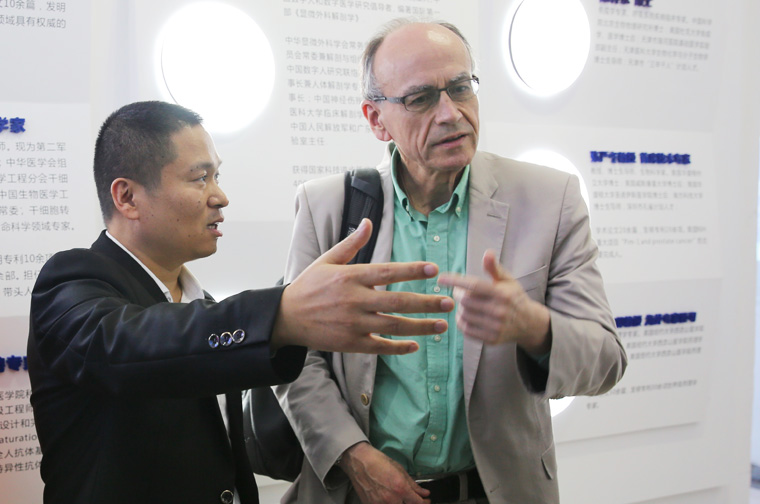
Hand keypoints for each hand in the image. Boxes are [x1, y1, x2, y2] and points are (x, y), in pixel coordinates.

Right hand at [272, 219, 453, 354]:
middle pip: (397, 301)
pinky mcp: (350, 343)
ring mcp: (353, 324)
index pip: (387, 272)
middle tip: (449, 303)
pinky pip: (380, 347)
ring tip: (441, 325)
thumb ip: (352, 244)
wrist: (286, 317)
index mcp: (350, 277)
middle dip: (426, 302)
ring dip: (420, 327)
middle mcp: (354, 300)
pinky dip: (398, 348)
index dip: (412, 270)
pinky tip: (414, 346)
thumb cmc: (309, 286)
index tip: (434, 270)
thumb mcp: (327, 260)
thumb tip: (368, 222)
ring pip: (393, 326)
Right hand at [341, 442, 429, 503]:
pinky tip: (390, 499)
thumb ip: (413, 484)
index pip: (418, 503)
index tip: (425, 500)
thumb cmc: (378, 462)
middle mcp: (391, 499)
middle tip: (416, 500)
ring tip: (401, 498)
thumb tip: (423, 493)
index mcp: (400, 488)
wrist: (359, 462)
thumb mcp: (400, 470)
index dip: (424, 503)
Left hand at [437, 250, 550, 352]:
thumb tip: (487, 253)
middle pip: (466, 300)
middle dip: (458, 294)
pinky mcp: (491, 339)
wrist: (529, 323)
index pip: (474, 285)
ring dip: (459, 308)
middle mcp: (499, 311)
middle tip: (459, 291)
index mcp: (502, 294)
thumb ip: (494, 268)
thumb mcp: (508, 280)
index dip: (455, 281)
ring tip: (465, 303)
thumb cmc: (514, 297)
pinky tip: (465, 315)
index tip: (441, 278)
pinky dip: (461, 321)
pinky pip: (466, 330)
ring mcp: (496, 327)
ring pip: (464, 315)